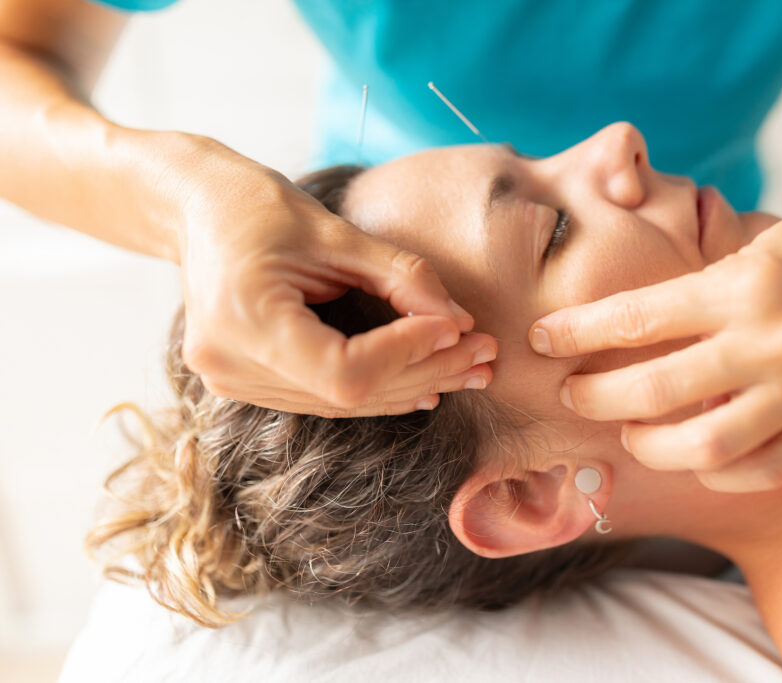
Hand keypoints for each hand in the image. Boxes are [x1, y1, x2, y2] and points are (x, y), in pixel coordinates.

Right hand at [174, 144, 495, 416]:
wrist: (194, 208)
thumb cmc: (258, 206)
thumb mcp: (334, 232)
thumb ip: (399, 276)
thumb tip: (459, 321)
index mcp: (243, 321)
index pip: (345, 370)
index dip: (408, 354)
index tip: (458, 328)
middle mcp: (230, 364)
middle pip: (349, 394)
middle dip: (425, 372)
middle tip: (485, 355)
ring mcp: (232, 381)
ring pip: (342, 403)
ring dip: (411, 385)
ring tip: (469, 366)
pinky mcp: (245, 382)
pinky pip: (324, 397)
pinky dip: (378, 387)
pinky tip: (425, 381)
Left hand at [530, 183, 781, 491]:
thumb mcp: (766, 243)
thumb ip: (709, 289)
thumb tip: (641, 327)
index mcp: (748, 283)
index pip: (638, 316)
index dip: (578, 331)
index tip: (543, 338)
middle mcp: (776, 340)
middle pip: (657, 390)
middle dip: (597, 398)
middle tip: (572, 396)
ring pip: (706, 445)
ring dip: (652, 446)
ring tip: (631, 433)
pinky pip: (766, 468)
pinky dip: (720, 470)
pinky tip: (699, 458)